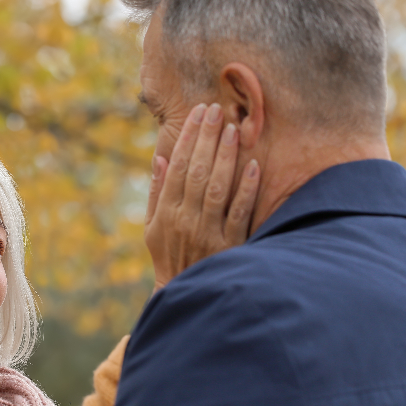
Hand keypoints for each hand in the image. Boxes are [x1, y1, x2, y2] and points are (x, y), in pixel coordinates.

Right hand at [145, 103, 259, 292]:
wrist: (184, 294)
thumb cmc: (168, 257)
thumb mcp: (152, 229)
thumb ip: (156, 193)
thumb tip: (160, 159)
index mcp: (166, 213)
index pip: (177, 167)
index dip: (188, 138)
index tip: (198, 114)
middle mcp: (185, 220)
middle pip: (196, 171)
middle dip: (207, 138)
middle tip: (217, 111)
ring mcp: (208, 233)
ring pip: (217, 187)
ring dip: (225, 156)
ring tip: (233, 129)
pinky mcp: (230, 246)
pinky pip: (240, 213)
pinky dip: (246, 189)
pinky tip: (253, 166)